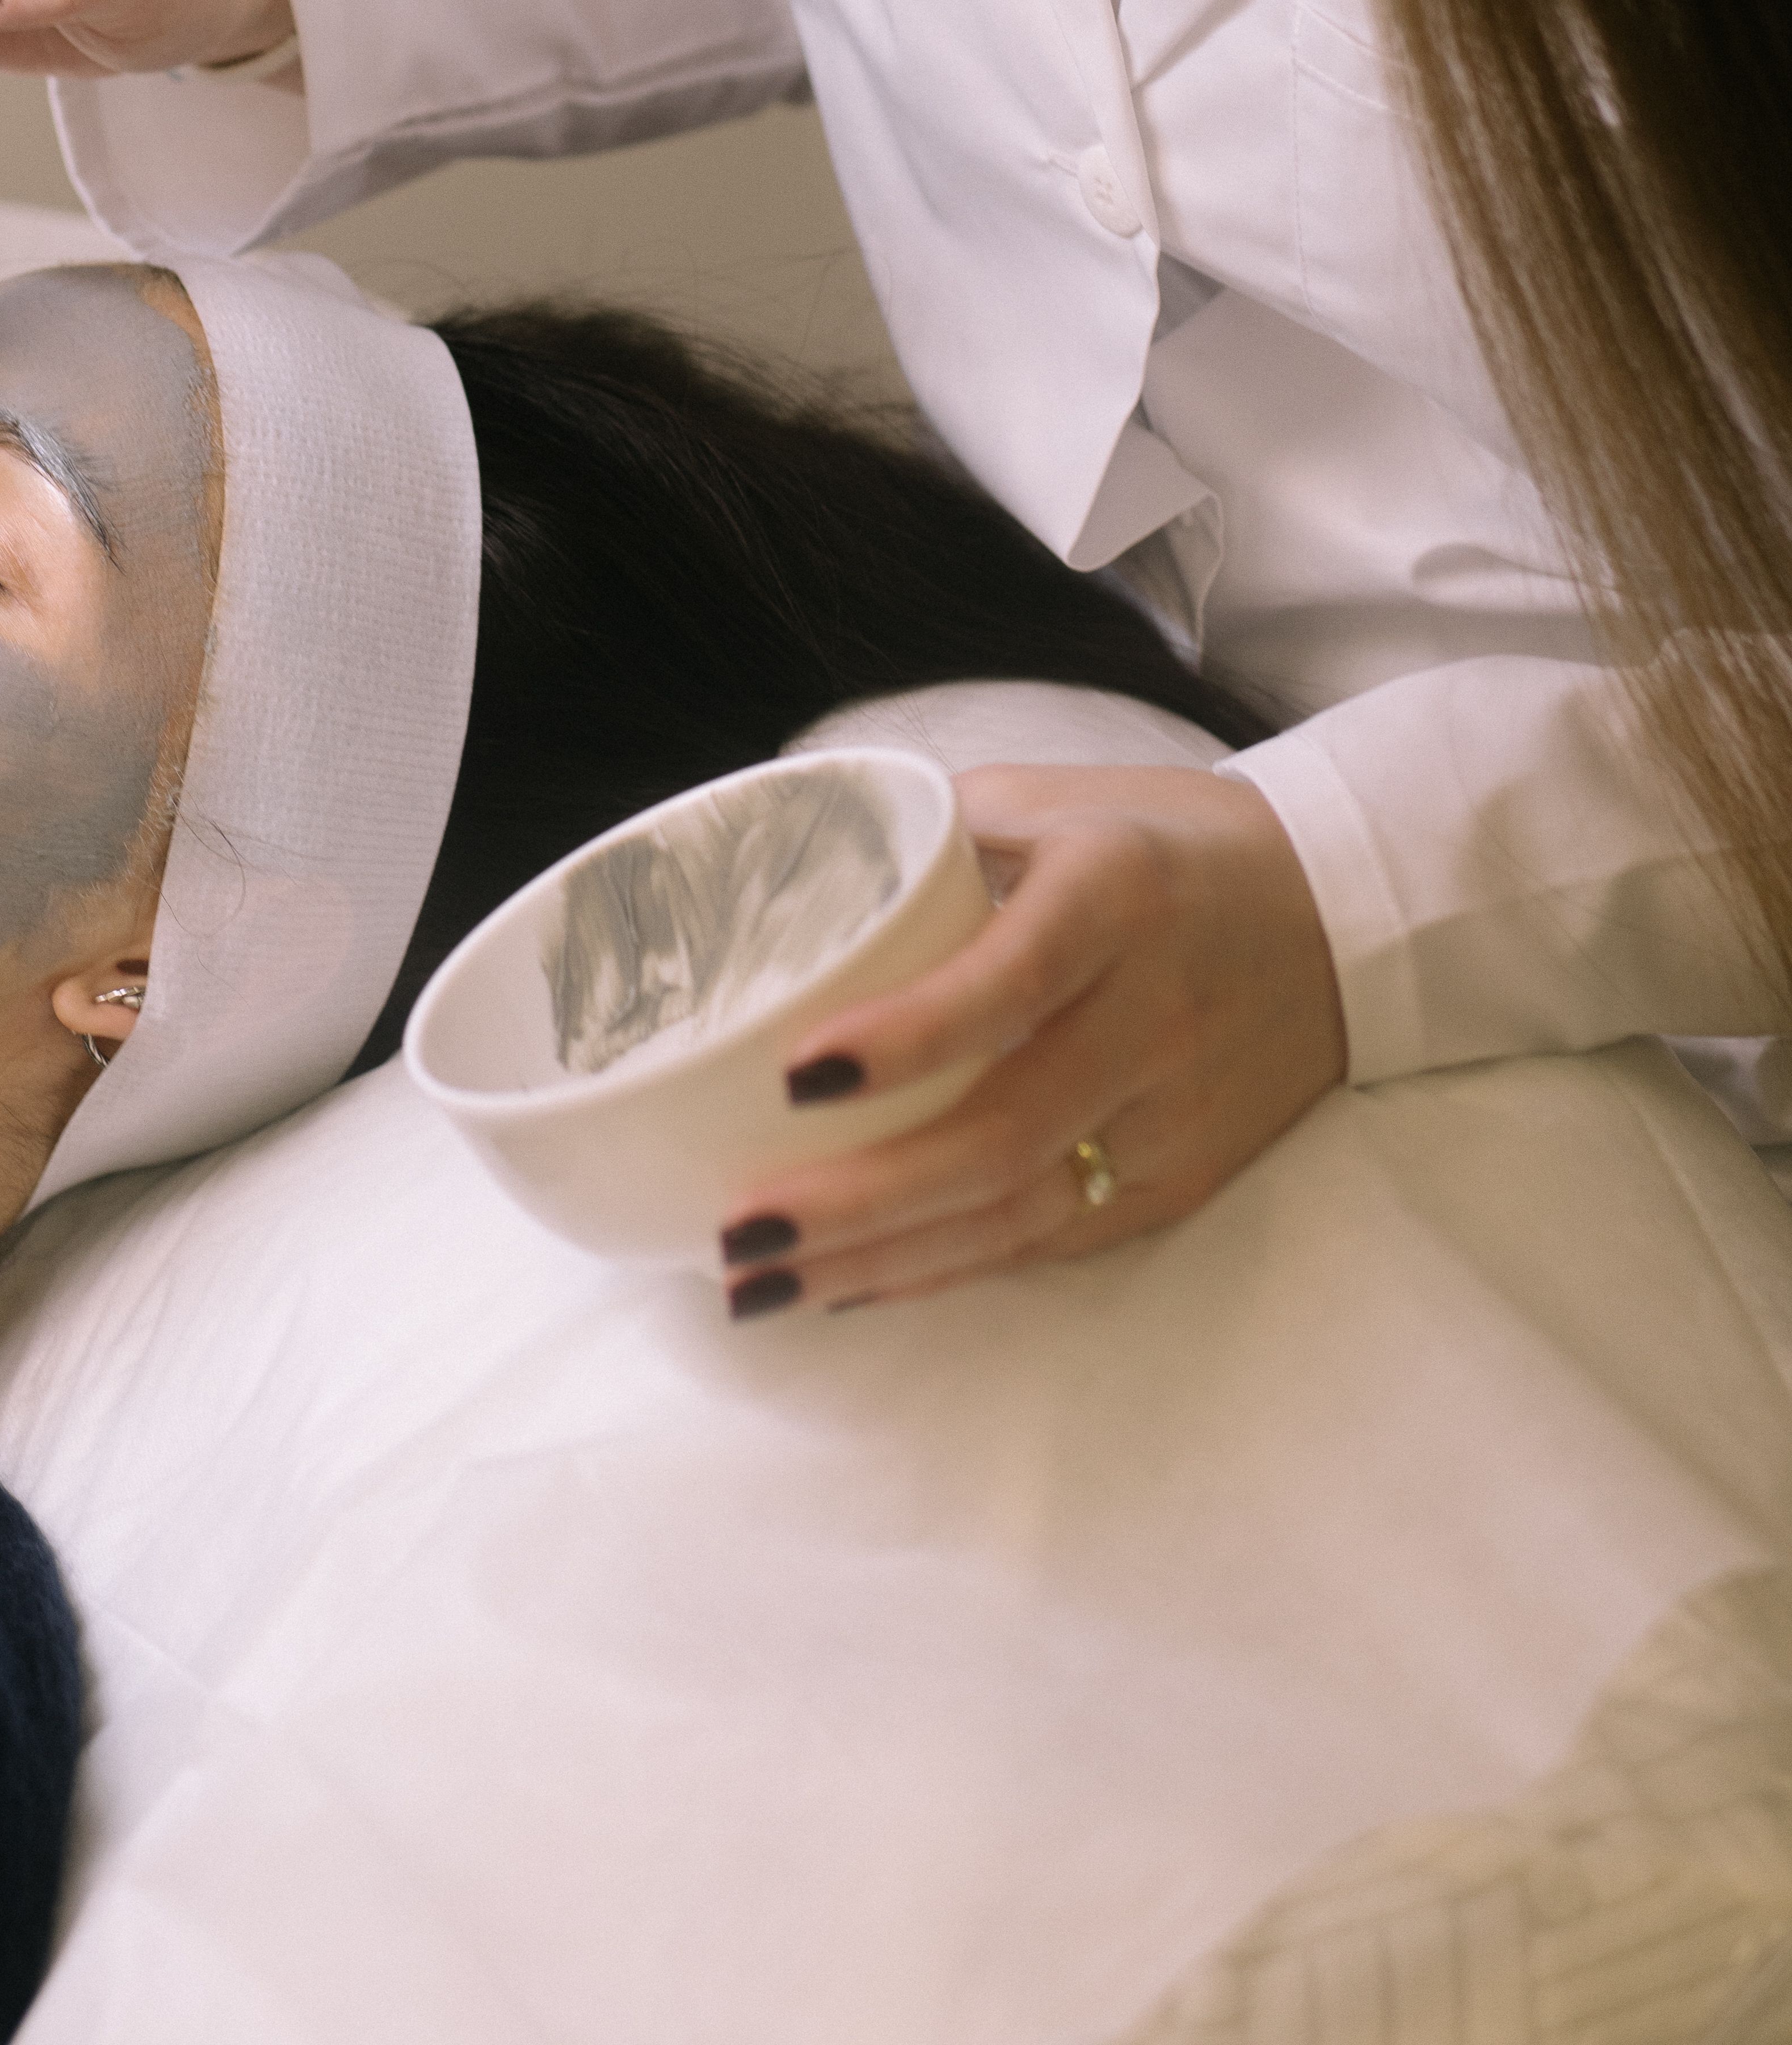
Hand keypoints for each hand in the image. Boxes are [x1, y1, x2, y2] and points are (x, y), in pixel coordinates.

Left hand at [717, 767, 1347, 1316]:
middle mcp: (1150, 1015)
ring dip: (881, 1259)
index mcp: (1113, 896)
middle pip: (1000, 1131)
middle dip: (860, 1197)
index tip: (796, 1075)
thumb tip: (784, 862)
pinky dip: (945, 1266)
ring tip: (761, 1284)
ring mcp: (1174, 1112)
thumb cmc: (1162, 845)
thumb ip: (928, 833)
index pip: (1007, 981)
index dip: (906, 1036)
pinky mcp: (1184, 1178)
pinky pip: (1050, 1240)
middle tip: (740, 1232)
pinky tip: (854, 1282)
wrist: (1343, 914)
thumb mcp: (1053, 800)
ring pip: (1016, 1209)